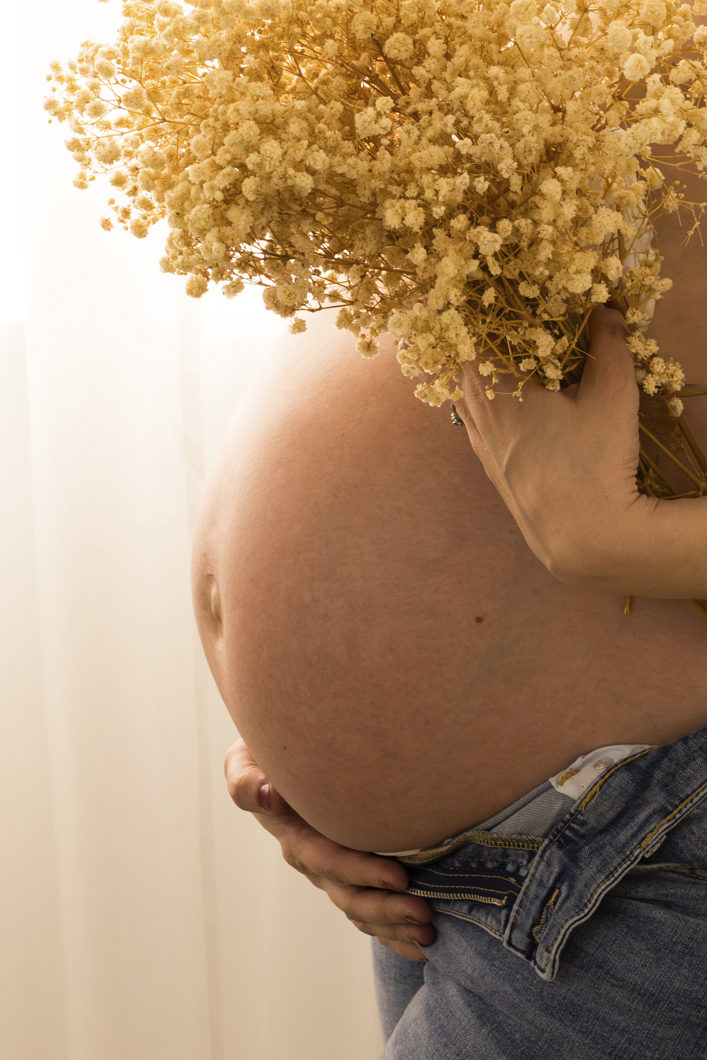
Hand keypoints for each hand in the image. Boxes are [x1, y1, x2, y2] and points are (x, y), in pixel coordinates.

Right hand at [225, 738, 435, 961]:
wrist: (275, 769)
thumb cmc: (264, 761)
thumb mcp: (244, 763)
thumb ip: (248, 782)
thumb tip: (270, 795)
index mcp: (295, 838)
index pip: (328, 861)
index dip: (361, 872)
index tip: (399, 877)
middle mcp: (315, 863)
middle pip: (349, 896)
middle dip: (386, 909)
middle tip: (424, 913)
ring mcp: (332, 874)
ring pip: (362, 910)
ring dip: (394, 925)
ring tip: (428, 934)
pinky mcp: (348, 876)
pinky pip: (369, 914)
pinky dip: (394, 933)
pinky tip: (421, 944)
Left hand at [453, 304, 706, 598]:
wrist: (586, 538)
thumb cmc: (595, 461)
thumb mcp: (612, 393)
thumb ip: (608, 343)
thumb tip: (607, 305)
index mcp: (495, 390)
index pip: (465, 337)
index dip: (471, 311)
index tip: (480, 294)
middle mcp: (477, 417)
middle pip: (459, 366)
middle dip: (474, 341)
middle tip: (495, 322)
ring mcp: (481, 449)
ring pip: (464, 399)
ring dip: (476, 376)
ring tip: (497, 358)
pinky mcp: (493, 474)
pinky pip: (475, 427)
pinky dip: (483, 407)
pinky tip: (505, 407)